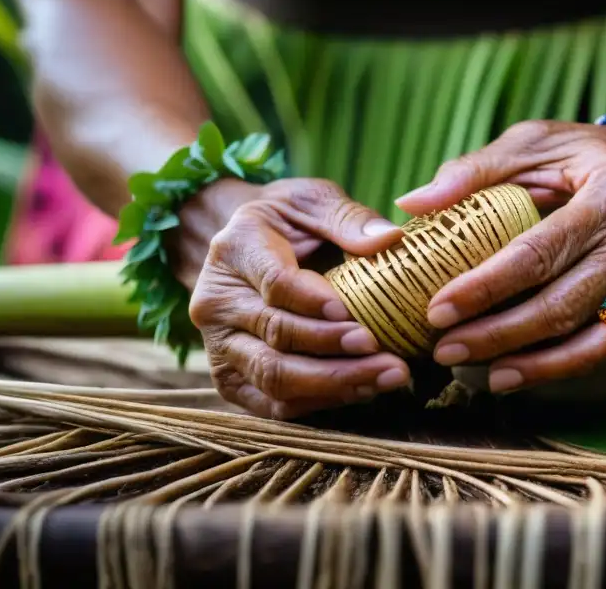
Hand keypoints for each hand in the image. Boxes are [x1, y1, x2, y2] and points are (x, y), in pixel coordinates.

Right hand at [184, 179, 411, 418]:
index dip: (316, 303)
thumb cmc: (287, 221)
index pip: (275, 284)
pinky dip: (319, 403)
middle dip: (336, 351)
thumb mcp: (313, 201)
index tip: (356, 315)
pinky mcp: (229, 378)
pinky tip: (363, 391)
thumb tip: (389, 240)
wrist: (245, 247)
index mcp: (235, 248)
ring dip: (333, 384)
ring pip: (272, 376)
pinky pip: (271, 403)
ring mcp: (218, 344)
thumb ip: (348, 219)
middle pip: (275, 336)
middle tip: (388, 357)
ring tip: (386, 377)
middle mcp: (216, 301)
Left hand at [396, 105, 605, 392]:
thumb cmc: (588, 158)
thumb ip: (475, 169)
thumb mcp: (538, 143)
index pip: (539, 250)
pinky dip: (558, 367)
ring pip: (586, 339)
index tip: (437, 308)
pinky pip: (603, 350)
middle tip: (442, 348)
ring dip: (527, 364)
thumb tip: (412, 204)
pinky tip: (514, 373)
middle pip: (561, 304)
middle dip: (496, 334)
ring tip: (476, 374)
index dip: (486, 286)